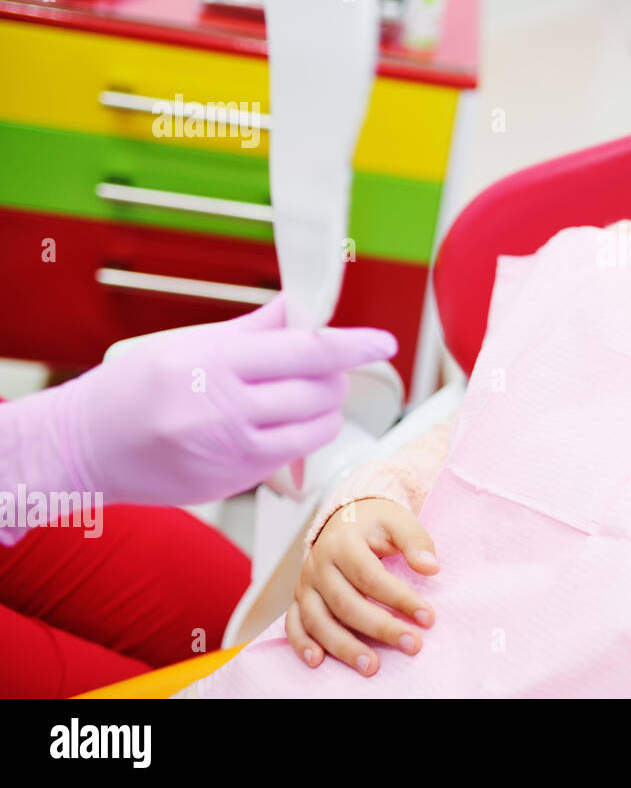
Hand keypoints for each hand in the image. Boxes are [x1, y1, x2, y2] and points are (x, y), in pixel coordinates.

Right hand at [62, 293, 398, 505]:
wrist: (82, 448)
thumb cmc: (132, 387)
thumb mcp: (186, 343)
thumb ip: (253, 329)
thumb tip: (301, 308)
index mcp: (215, 364)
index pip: (306, 351)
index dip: (354, 345)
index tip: (385, 342)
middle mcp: (225, 411)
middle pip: (320, 392)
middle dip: (335, 376)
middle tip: (320, 366)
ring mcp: (231, 453)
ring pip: (317, 429)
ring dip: (324, 409)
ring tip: (299, 395)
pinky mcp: (234, 484)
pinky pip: (292, 457)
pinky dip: (298, 437)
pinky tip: (273, 424)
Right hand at [288, 498, 438, 675]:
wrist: (346, 518)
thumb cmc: (376, 523)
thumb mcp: (398, 521)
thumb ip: (415, 541)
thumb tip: (431, 568)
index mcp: (343, 542)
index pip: (371, 576)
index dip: (400, 599)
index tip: (428, 617)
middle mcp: (318, 564)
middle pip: (346, 603)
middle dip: (380, 628)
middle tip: (412, 645)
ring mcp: (305, 583)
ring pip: (318, 620)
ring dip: (343, 646)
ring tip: (372, 666)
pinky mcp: (298, 598)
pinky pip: (294, 624)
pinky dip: (301, 643)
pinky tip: (317, 661)